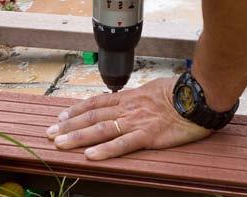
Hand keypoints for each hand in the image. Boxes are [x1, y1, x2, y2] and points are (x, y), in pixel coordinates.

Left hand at [46, 78, 211, 159]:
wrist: (197, 95)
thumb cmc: (177, 92)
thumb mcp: (150, 89)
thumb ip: (135, 97)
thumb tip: (123, 98)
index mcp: (127, 97)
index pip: (95, 103)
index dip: (76, 110)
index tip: (60, 116)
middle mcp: (126, 108)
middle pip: (91, 116)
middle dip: (68, 125)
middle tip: (50, 132)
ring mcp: (135, 121)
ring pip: (100, 129)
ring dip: (77, 137)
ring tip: (60, 143)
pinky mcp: (148, 135)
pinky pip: (122, 144)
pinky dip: (105, 150)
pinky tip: (90, 156)